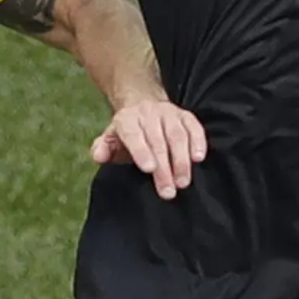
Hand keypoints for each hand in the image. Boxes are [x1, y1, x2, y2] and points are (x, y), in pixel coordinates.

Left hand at [92, 96, 206, 198]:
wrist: (142, 107)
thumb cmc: (127, 134)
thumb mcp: (110, 139)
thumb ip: (103, 149)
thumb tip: (99, 156)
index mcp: (126, 119)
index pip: (133, 134)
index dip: (141, 151)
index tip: (149, 169)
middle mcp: (148, 113)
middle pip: (157, 140)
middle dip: (164, 167)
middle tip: (168, 191)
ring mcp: (169, 113)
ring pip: (177, 135)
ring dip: (181, 160)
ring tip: (183, 182)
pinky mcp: (186, 116)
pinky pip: (194, 127)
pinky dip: (198, 142)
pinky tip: (198, 159)